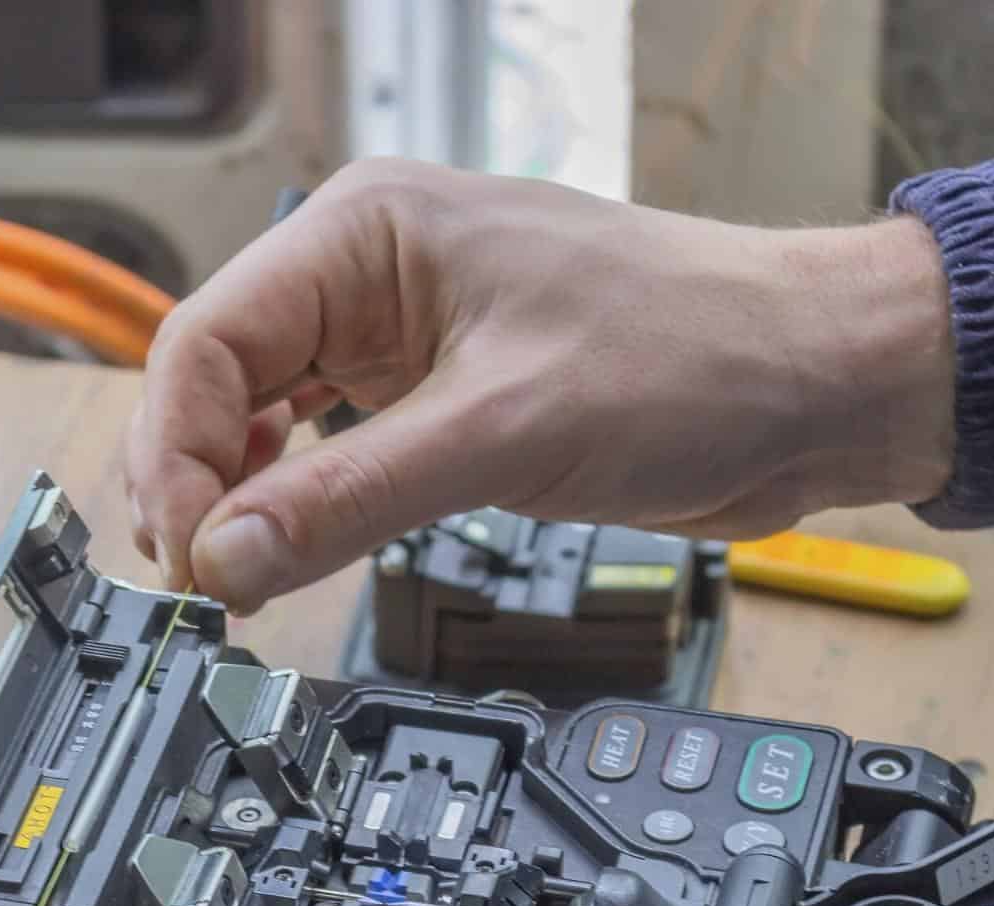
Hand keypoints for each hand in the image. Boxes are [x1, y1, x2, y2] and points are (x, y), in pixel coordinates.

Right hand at [126, 157, 955, 612]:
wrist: (817, 386)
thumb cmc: (699, 353)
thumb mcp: (504, 433)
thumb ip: (350, 499)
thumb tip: (228, 559)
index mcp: (368, 233)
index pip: (208, 341)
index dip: (176, 457)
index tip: (189, 558)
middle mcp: (369, 272)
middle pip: (217, 380)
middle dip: (197, 483)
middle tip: (206, 585)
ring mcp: (401, 334)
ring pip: (261, 416)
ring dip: (238, 497)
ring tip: (234, 576)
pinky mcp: (438, 393)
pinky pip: (326, 446)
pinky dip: (295, 499)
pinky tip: (290, 540)